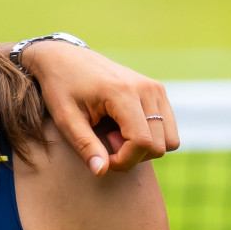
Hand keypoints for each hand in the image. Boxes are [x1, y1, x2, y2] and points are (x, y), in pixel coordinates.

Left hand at [23, 43, 178, 174]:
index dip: (125, 160)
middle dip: (132, 155)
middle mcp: (147, 89)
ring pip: (169, 139)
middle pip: (160, 145)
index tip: (102, 159)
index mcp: (123, 93)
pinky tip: (122, 127)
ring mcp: (156, 89)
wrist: (65, 58)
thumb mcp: (65, 119)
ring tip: (114, 133)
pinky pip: (167, 128)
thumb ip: (85, 146)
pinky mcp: (158, 91)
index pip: (143, 142)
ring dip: (143, 147)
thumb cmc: (61, 87)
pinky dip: (149, 136)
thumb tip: (101, 172)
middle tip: (104, 141)